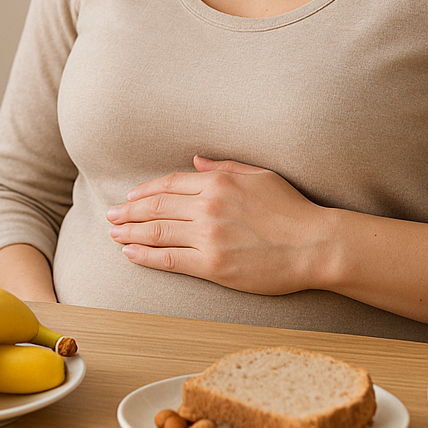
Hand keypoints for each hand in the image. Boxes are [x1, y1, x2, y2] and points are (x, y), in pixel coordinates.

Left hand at [105, 156, 330, 294]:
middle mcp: (209, 207)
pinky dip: (145, 256)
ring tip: (114, 234)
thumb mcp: (260, 176)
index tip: (130, 198)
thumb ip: (225, 167)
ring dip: (131, 233)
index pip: (170, 184)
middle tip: (111, 217)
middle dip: (129, 212)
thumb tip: (195, 162)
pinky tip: (131, 253)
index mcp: (220, 182)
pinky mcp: (213, 265)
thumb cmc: (293, 210)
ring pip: (157, 232)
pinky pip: (169, 260)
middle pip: (157, 207)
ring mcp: (209, 237)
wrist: (315, 245)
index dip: (145, 191)